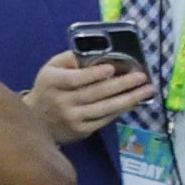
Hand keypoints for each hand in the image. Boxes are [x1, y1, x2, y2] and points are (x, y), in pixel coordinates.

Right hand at [24, 51, 153, 144]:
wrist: (37, 120)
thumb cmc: (48, 88)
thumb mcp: (50, 68)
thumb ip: (69, 59)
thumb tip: (94, 53)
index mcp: (52, 82)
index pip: (75, 79)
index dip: (94, 74)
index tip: (112, 68)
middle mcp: (62, 102)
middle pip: (96, 93)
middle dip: (122, 84)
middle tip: (141, 77)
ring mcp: (73, 118)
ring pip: (104, 108)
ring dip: (129, 99)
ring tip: (146, 91)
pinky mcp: (82, 130)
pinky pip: (105, 119)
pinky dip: (121, 110)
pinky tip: (134, 102)